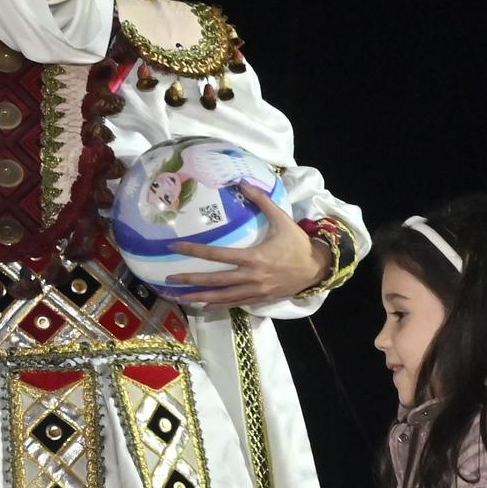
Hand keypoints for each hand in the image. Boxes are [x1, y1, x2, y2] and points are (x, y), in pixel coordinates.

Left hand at [168, 184, 329, 307]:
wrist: (317, 269)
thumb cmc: (298, 244)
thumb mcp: (282, 220)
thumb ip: (261, 201)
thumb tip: (242, 181)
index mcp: (254, 257)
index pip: (217, 254)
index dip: (194, 251)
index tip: (174, 247)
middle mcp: (252, 277)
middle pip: (215, 280)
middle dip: (190, 280)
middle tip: (169, 280)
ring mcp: (256, 291)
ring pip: (223, 297)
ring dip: (200, 297)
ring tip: (179, 298)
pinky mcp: (261, 298)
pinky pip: (235, 303)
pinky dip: (218, 305)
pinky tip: (203, 305)